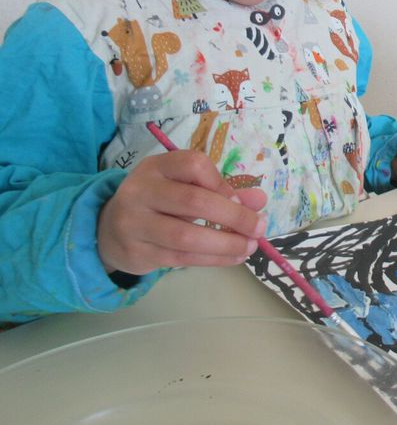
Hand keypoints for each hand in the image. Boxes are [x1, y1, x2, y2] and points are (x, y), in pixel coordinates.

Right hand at [97, 151, 267, 274]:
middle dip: (234, 216)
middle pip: (194, 201)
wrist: (108, 230)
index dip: (223, 183)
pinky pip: (181, 258)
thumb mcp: (184, 187)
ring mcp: (134, 223)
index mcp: (156, 167)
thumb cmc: (158, 203)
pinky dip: (213, 259)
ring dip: (225, 244)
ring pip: (187, 236)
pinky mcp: (137, 253)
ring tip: (249, 246)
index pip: (194, 165)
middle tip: (259, 227)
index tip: (243, 200)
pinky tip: (233, 257)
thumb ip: (221, 190)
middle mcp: (141, 191)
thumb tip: (260, 200)